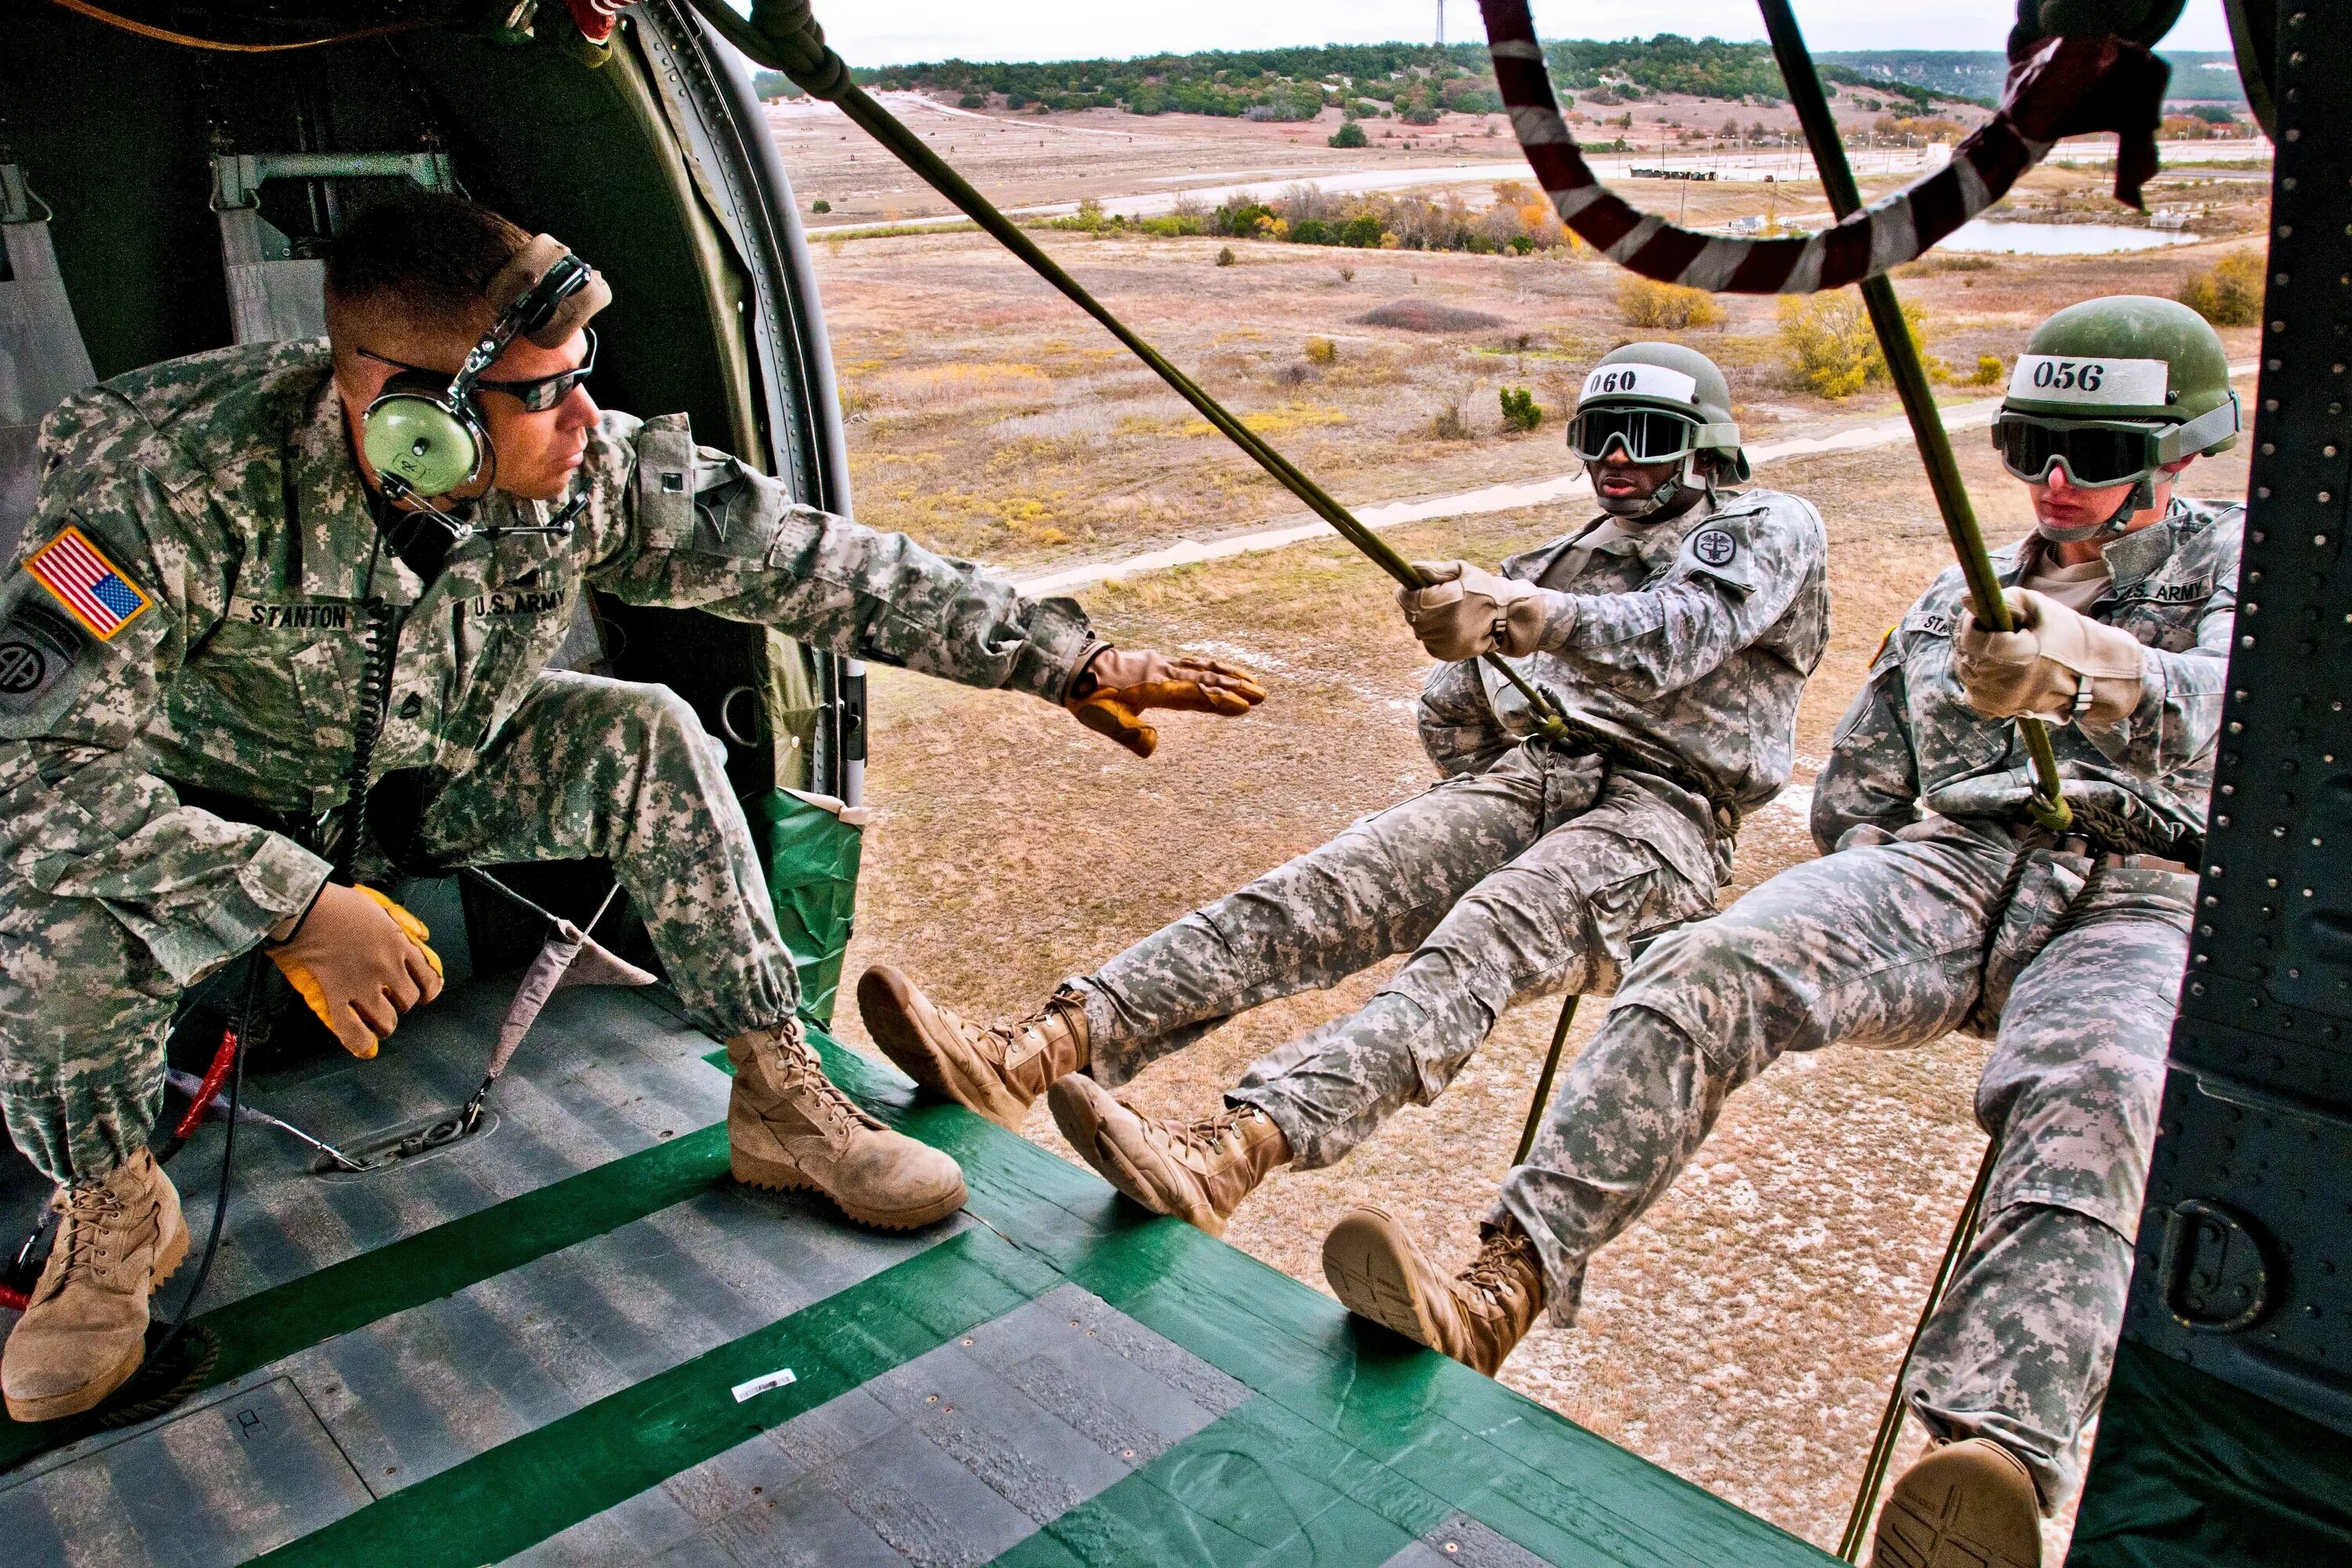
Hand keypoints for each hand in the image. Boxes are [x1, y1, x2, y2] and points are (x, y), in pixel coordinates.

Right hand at [266, 884, 444, 1057]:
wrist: (305, 908)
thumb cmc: (338, 903)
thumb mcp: (380, 907)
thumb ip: (404, 925)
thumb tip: (423, 938)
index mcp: (400, 944)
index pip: (428, 977)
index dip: (427, 990)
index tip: (423, 994)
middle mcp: (387, 967)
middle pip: (409, 1001)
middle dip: (401, 1004)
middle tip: (387, 1001)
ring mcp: (362, 984)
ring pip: (387, 1020)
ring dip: (383, 1023)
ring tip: (374, 1021)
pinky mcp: (336, 995)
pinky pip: (352, 1029)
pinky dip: (359, 1041)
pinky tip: (363, 1045)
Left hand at [1066, 647, 1267, 757]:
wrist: (1073, 666)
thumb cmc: (1090, 697)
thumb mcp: (1104, 721)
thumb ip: (1128, 735)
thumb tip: (1153, 748)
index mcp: (1153, 686)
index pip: (1193, 695)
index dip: (1219, 702)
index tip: (1243, 706)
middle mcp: (1162, 671)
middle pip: (1205, 679)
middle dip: (1235, 687)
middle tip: (1262, 695)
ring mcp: (1162, 663)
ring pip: (1202, 668)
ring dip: (1229, 674)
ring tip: (1253, 681)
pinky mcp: (1159, 662)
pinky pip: (1192, 663)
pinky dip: (1212, 667)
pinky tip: (1221, 671)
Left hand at [1396, 561, 1547, 661]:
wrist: (1507, 616)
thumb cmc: (1483, 588)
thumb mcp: (1462, 570)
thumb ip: (1435, 570)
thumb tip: (1411, 569)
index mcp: (1444, 601)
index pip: (1407, 598)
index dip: (1407, 591)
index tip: (1417, 588)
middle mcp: (1441, 625)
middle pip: (1410, 614)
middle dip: (1418, 605)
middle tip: (1436, 600)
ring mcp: (1443, 642)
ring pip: (1418, 629)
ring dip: (1425, 620)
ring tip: (1447, 613)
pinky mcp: (1445, 654)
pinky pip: (1427, 641)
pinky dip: (1433, 633)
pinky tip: (1449, 626)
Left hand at [1955, 587, 2145, 725]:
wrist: (2093, 677)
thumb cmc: (2068, 636)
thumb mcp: (2039, 607)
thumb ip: (2003, 601)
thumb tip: (1966, 599)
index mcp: (2013, 655)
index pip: (1970, 636)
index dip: (1976, 623)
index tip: (1991, 618)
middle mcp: (2001, 683)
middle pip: (1965, 654)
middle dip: (1978, 640)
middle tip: (2002, 634)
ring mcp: (1998, 700)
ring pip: (1966, 671)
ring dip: (1978, 658)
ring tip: (2006, 653)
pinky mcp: (1998, 711)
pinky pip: (1973, 690)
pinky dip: (1981, 678)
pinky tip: (2001, 670)